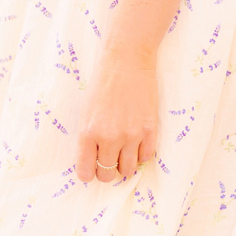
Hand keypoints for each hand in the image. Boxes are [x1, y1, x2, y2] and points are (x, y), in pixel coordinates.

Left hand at [75, 45, 157, 184]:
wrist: (127, 60)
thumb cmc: (102, 83)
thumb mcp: (86, 111)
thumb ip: (88, 138)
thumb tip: (92, 162)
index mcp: (88, 132)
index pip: (85, 173)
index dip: (88, 171)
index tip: (92, 165)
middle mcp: (109, 138)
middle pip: (107, 176)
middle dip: (107, 170)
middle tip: (109, 156)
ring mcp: (131, 135)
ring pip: (128, 171)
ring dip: (125, 164)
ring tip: (123, 150)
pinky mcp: (149, 130)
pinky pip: (145, 158)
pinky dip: (141, 154)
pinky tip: (137, 141)